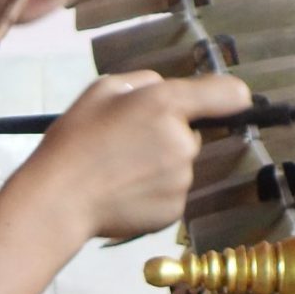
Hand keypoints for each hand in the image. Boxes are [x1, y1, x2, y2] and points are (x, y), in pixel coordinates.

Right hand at [22, 71, 252, 245]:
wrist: (59, 199)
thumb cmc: (74, 141)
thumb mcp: (102, 89)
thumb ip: (143, 83)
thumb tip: (164, 89)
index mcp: (165, 104)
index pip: (225, 94)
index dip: (230, 95)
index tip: (235, 100)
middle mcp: (182, 142)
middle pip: (190, 135)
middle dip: (168, 137)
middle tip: (127, 145)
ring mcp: (181, 180)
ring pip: (179, 166)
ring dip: (159, 167)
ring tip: (119, 172)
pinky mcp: (174, 210)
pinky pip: (171, 194)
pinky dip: (154, 193)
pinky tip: (124, 193)